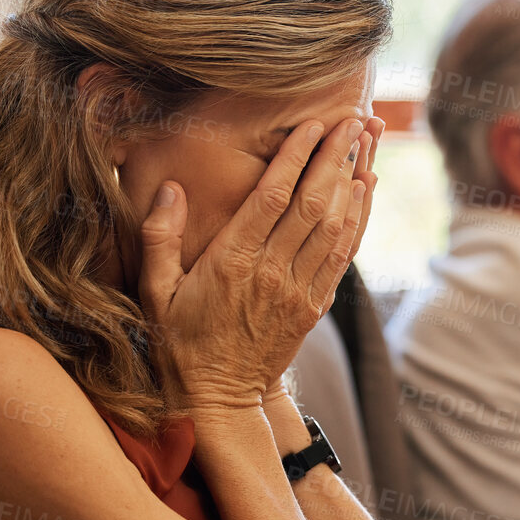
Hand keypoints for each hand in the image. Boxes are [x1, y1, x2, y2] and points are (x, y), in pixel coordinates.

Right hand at [137, 117, 374, 413]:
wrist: (217, 399)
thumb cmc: (177, 341)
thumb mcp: (153, 291)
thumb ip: (158, 238)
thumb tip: (170, 189)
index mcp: (231, 261)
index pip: (272, 197)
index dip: (297, 156)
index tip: (313, 123)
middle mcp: (270, 272)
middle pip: (313, 203)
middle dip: (336, 157)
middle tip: (353, 120)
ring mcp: (297, 290)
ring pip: (334, 226)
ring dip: (353, 181)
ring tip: (366, 143)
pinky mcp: (313, 306)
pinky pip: (342, 255)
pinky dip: (358, 220)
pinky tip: (365, 190)